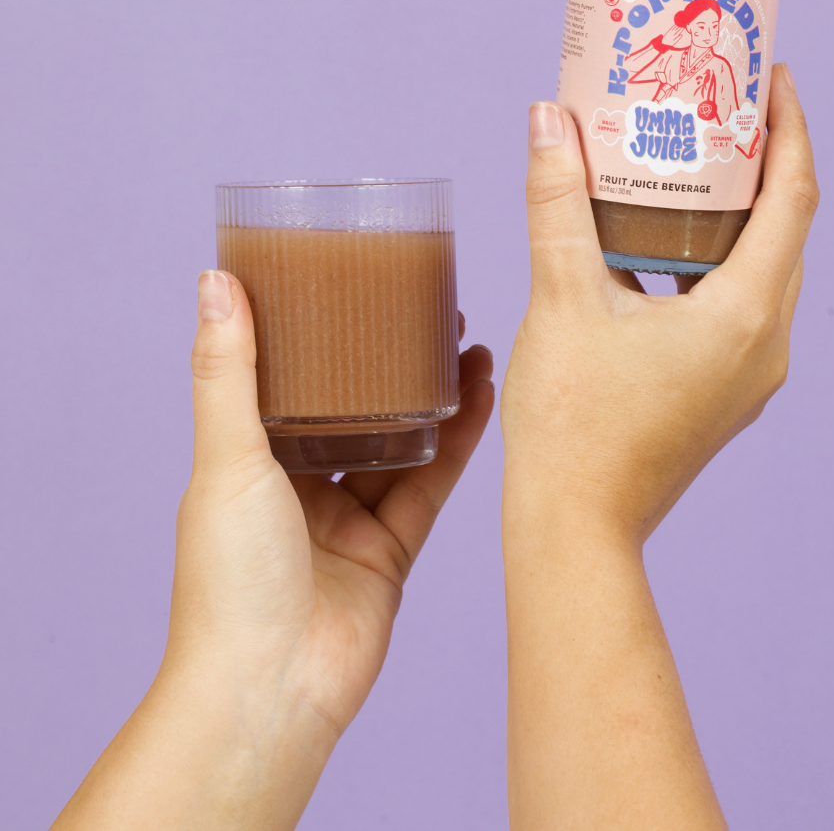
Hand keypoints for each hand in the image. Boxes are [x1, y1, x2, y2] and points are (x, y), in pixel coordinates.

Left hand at [173, 274, 493, 735]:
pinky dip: (457, 443)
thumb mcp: (226, 458)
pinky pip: (429, 485)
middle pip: (353, 408)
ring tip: (469, 339)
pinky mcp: (391, 551)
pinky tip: (482, 398)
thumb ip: (228, 370)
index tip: (356, 287)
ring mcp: (346, 521)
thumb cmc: (230, 581)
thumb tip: (214, 279)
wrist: (271, 689)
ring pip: (399, 443)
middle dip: (390, 361)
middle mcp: (297, 489)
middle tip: (431, 308)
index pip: (287, 383)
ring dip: (433, 394)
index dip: (322, 335)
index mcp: (248, 463)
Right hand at [501, 65, 816, 830]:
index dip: (790, 128)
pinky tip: (665, 239)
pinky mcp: (725, 391)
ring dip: (742, 211)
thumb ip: (558, 201)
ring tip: (697, 160)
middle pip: (787, 228)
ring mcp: (750, 374)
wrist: (573, 528)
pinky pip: (741, 304)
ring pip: (765, 268)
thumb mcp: (561, 296)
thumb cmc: (571, 422)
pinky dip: (718, 258)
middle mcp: (765, 343)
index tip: (772, 76)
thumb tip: (547, 119)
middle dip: (767, 161)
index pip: (794, 196)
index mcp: (743, 313)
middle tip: (728, 104)